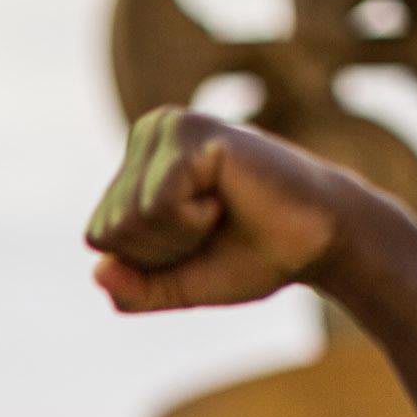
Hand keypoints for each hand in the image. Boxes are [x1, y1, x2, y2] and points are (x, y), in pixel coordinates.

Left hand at [83, 107, 380, 312]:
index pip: (99, 238)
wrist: (320, 242)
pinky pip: (157, 206)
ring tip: (222, 210)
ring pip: (129, 219)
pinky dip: (192, 221)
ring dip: (179, 236)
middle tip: (215, 226)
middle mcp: (147, 133)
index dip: (148, 262)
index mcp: (136, 165)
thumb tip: (97, 273)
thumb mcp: (177, 285)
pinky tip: (226, 197)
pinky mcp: (191, 133)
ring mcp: (167, 127)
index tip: (197, 241)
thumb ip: (132, 290)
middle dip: (163, 251)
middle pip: (109, 230)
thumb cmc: (251, 255)